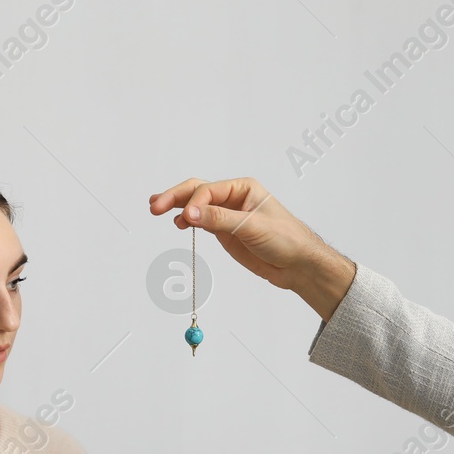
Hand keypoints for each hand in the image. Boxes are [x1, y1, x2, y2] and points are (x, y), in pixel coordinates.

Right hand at [148, 176, 356, 320]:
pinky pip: (202, 222)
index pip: (209, 190)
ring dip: (177, 206)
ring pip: (196, 206)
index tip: (186, 219)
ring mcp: (227, 215)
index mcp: (243, 188)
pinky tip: (178, 223)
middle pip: (197, 192)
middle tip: (155, 205)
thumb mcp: (252, 227)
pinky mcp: (225, 232)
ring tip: (156, 209)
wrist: (298, 265)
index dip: (194, 203)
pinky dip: (187, 221)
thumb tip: (189, 213)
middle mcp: (233, 198)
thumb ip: (220, 220)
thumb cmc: (286, 239)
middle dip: (176, 197)